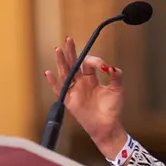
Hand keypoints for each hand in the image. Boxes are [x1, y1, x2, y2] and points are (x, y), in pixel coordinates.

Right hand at [44, 36, 126, 158]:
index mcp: (91, 78)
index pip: (88, 64)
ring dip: (61, 62)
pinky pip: (59, 90)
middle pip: (73, 64)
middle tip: (68, 39)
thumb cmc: (112, 109)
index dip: (95, 61)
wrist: (107, 126)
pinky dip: (53, 82)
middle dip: (71, 52)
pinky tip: (48, 72)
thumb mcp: (117, 90)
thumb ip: (116, 77)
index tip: (103, 66)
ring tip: (58, 50)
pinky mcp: (69, 101)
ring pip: (65, 73)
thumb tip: (111, 67)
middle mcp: (81, 82)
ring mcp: (74, 91)